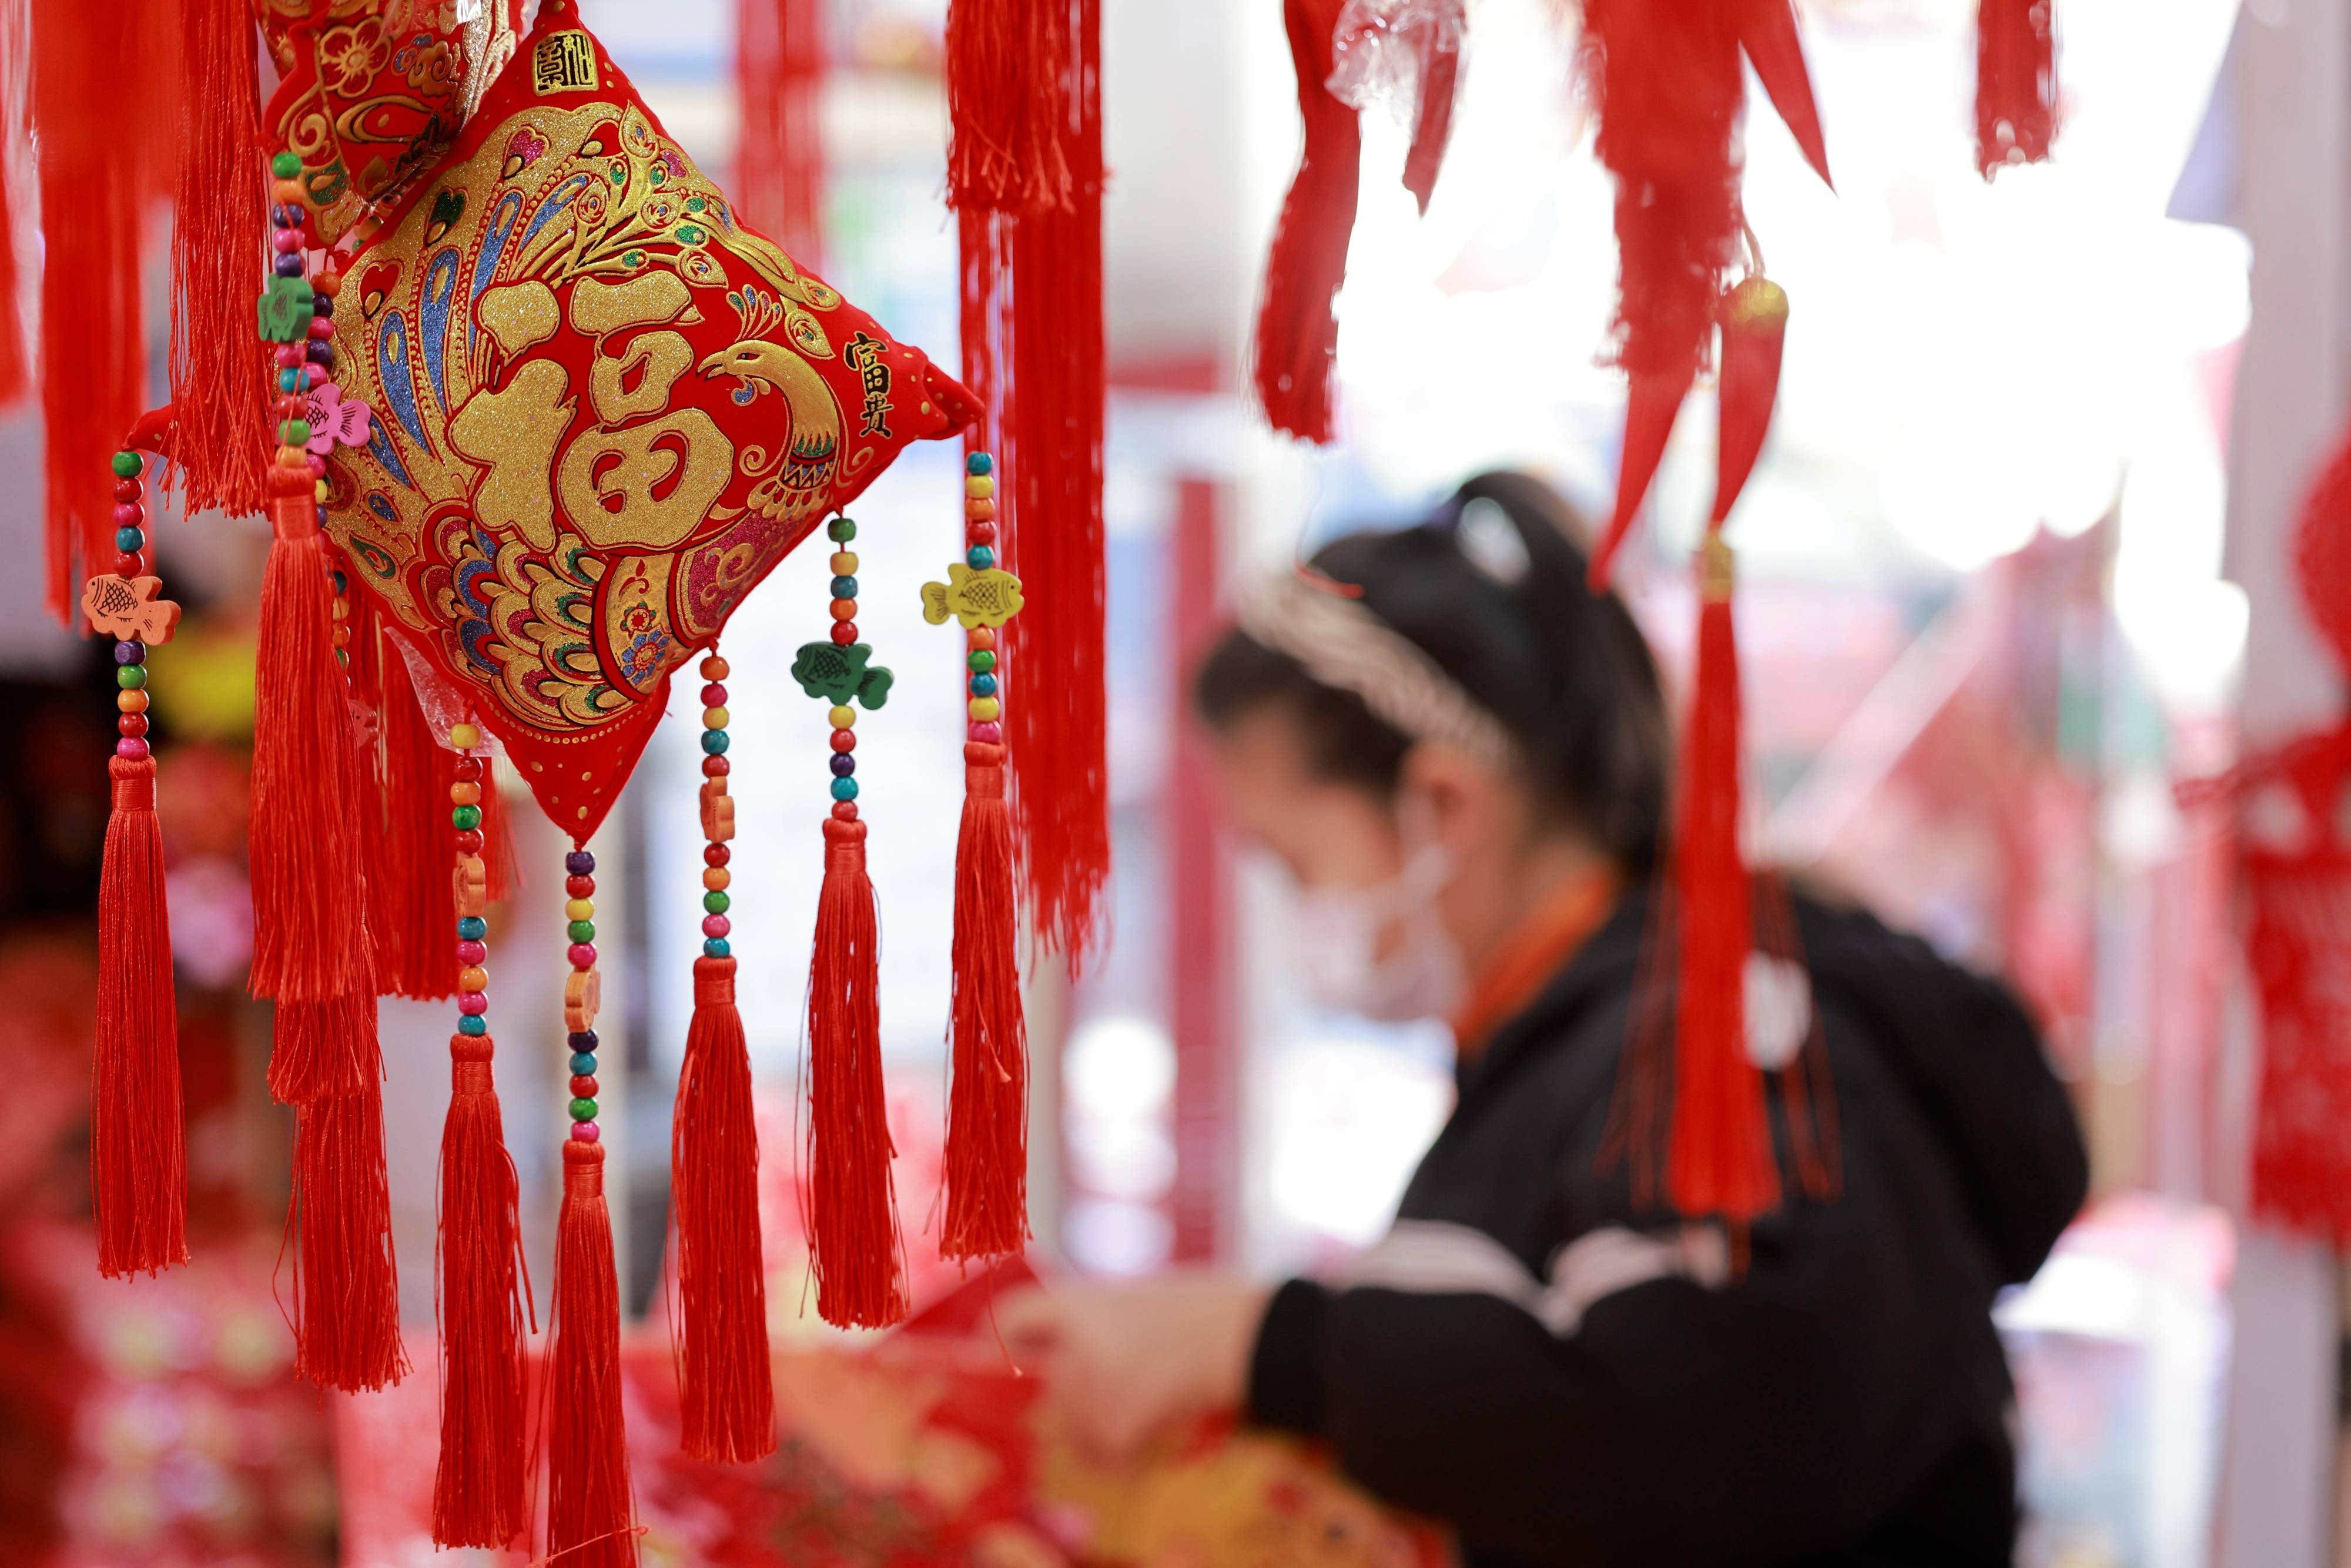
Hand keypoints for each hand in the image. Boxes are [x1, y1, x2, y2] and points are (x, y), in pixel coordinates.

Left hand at [997, 1271, 1270, 1461]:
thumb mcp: (1134, 1296)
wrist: (1249, 1332)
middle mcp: (1074, 1345)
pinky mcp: (1117, 1424)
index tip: (999, 1355)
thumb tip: (1063, 1362)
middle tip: (1123, 1384)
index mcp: (1079, 1301)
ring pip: (1075, 1425)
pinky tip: (1152, 1428)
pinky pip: (1103, 1451)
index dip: (1001, 1340)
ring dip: (1101, 1427)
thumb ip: (1093, 1323)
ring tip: (1147, 1401)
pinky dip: (1123, 1450)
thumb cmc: (1201, 1308)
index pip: (1014, 1320)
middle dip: (1075, 1394)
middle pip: (1050, 1386)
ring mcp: (1094, 1387)